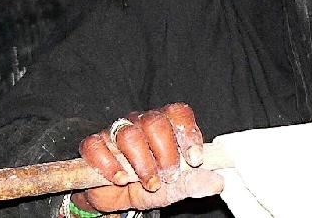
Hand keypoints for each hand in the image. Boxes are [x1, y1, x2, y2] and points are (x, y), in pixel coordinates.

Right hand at [73, 102, 223, 212]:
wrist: (114, 197)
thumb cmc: (148, 184)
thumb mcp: (173, 187)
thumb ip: (193, 182)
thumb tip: (218, 182)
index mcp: (165, 124)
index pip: (179, 113)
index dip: (188, 133)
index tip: (194, 160)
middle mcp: (141, 121)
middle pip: (155, 122)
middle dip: (165, 153)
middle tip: (168, 175)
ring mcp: (116, 131)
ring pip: (129, 135)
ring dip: (142, 164)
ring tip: (148, 183)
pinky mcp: (93, 145)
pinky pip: (97, 146)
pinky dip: (110, 165)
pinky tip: (120, 179)